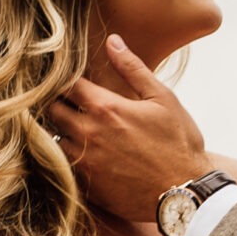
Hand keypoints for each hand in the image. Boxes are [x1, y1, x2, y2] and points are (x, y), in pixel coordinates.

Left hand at [47, 38, 210, 221]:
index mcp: (105, 108)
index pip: (65, 83)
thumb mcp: (162, 99)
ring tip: (76, 130)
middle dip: (56, 103)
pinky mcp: (86, 187)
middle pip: (50, 110)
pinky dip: (67, 158)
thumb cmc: (179, 144)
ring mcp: (84, 163)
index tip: (71, 80)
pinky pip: (62, 167)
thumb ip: (132, 69)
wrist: (186, 195)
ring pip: (52, 140)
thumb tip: (112, 40)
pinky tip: (84, 155)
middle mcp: (88, 134)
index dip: (64, 78)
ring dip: (60, 132)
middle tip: (69, 103)